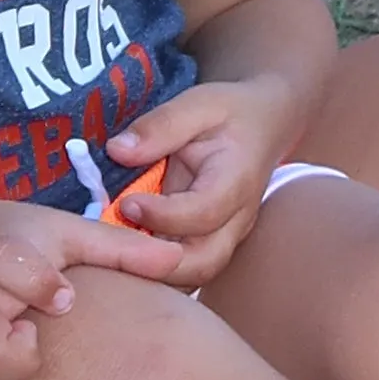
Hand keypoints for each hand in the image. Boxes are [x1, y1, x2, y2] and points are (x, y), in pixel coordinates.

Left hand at [58, 81, 290, 291]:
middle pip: (204, 263)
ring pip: (194, 275)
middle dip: (158, 265)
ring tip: (115, 256)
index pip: (203, 213)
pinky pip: (184, 269)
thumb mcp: (198, 104)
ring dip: (154, 274)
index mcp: (235, 181)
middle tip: (115, 248)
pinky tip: (124, 257)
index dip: (163, 215)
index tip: (126, 203)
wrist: (264, 125)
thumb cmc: (230, 112)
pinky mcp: (209, 242)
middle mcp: (236, 219)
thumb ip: (160, 126)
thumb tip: (117, 150)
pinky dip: (154, 271)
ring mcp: (225, 236)